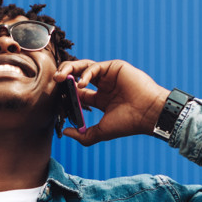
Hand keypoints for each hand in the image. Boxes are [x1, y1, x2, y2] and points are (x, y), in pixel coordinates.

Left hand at [52, 59, 170, 145]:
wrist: (147, 114)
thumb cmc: (128, 123)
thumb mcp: (101, 131)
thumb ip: (83, 134)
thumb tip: (65, 132)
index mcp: (101, 100)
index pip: (78, 93)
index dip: (66, 94)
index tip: (57, 98)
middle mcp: (104, 86)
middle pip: (78, 76)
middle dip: (64, 76)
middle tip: (54, 80)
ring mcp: (109, 76)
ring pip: (84, 66)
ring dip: (70, 69)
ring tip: (61, 76)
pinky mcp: (115, 67)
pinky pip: (95, 66)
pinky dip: (86, 73)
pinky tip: (82, 84)